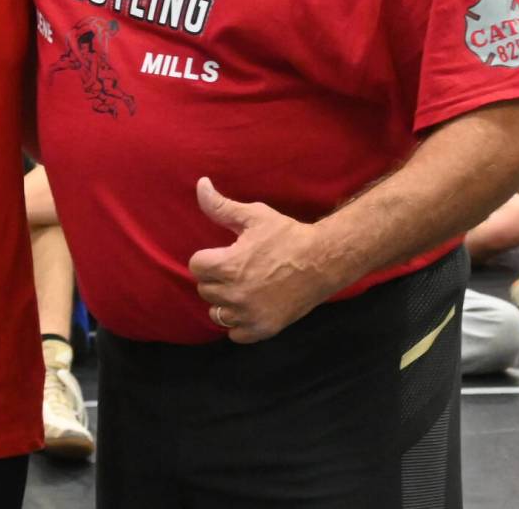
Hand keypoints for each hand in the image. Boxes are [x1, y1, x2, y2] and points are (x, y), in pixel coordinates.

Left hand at [188, 178, 335, 343]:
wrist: (322, 261)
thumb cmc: (287, 236)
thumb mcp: (254, 216)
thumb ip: (220, 206)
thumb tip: (200, 184)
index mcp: (228, 265)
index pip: (196, 267)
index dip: (208, 258)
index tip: (223, 254)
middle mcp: (235, 294)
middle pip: (205, 289)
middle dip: (216, 278)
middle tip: (236, 269)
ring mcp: (249, 314)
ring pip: (217, 313)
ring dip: (224, 302)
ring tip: (241, 288)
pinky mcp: (263, 329)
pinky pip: (235, 333)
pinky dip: (239, 322)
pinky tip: (249, 306)